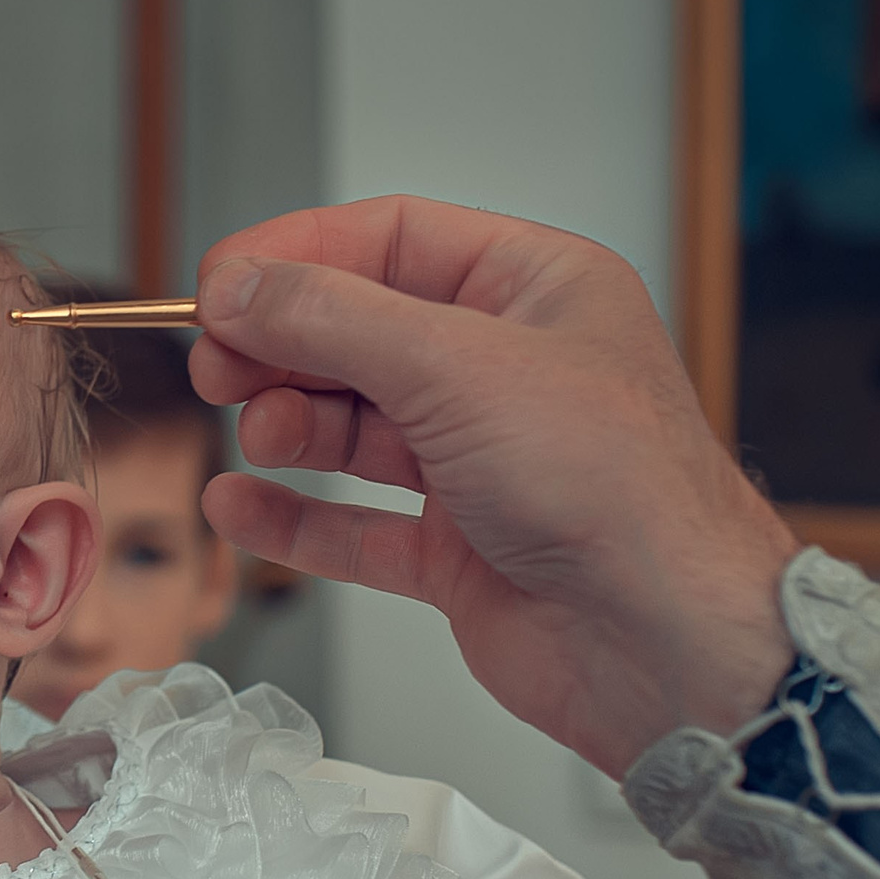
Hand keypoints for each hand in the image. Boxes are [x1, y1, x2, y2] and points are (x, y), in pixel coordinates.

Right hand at [188, 196, 799, 777]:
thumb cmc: (615, 489)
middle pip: (362, 333)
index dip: (299, 255)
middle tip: (217, 363)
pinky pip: (355, 524)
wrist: (662, 638)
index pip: (393, 240)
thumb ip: (331, 319)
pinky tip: (241, 506)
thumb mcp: (455, 365)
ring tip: (255, 433)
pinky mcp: (460, 551)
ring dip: (289, 426)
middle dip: (283, 345)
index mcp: (537, 290)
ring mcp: (483, 464)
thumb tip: (239, 285)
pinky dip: (295, 516)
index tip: (219, 282)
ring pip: (354, 428)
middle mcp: (510, 370)